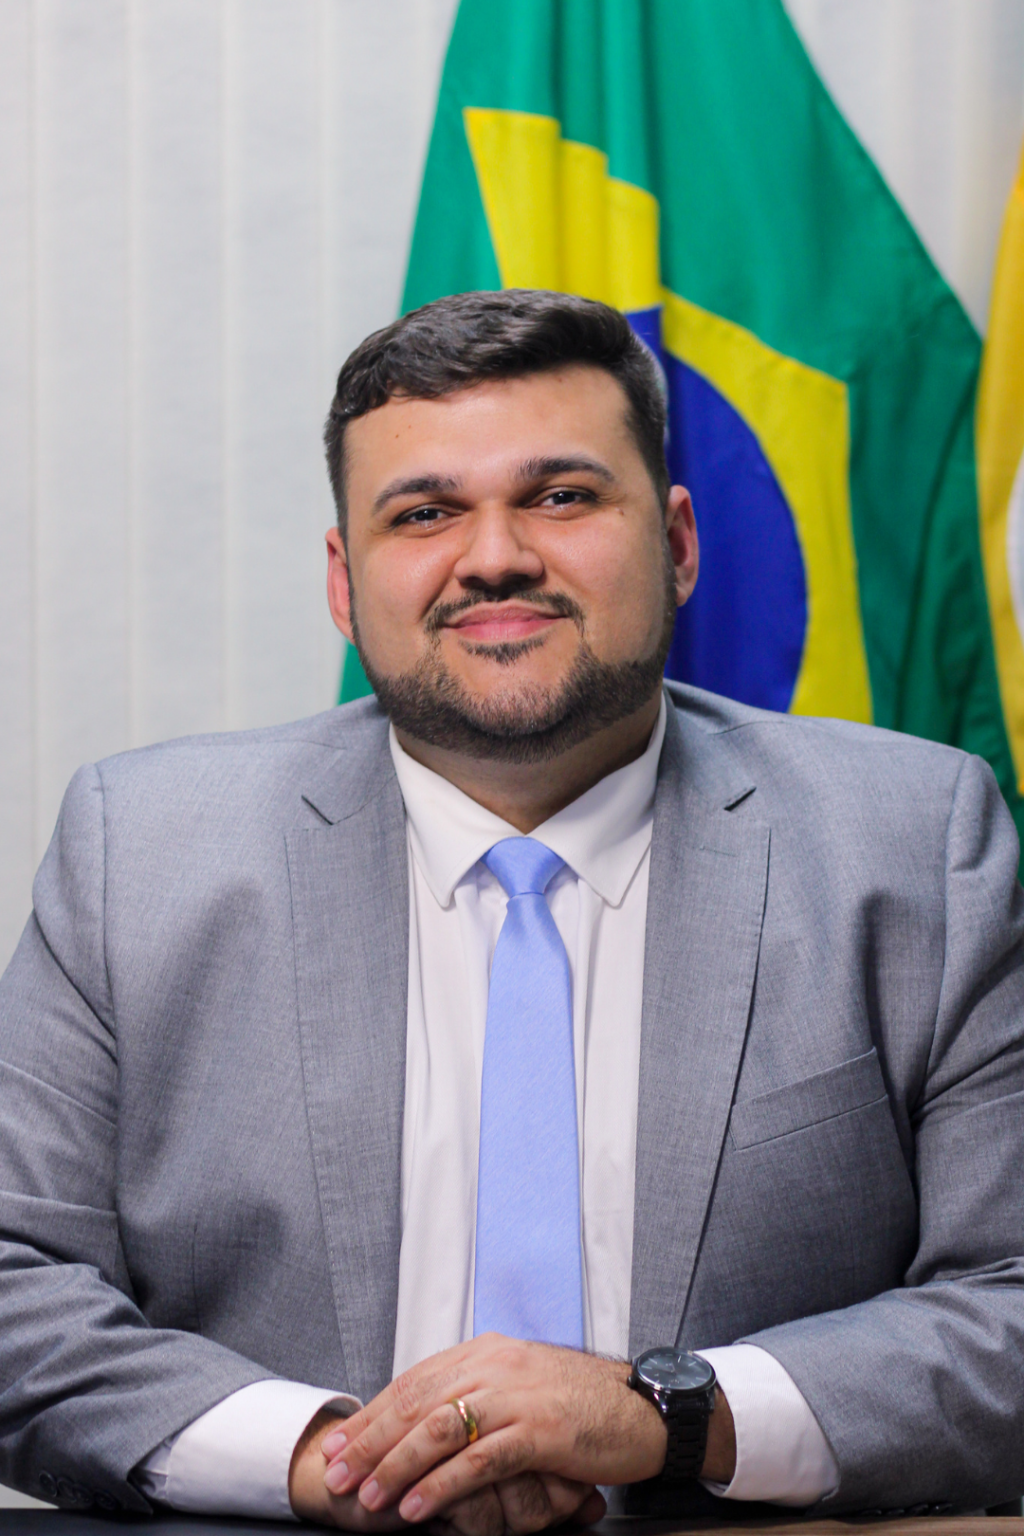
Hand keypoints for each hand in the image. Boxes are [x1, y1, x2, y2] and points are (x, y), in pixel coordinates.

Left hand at [317, 1334, 672, 1524]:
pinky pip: (478, 1460)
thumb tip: (422, 1420)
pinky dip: (441, 1486)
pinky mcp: (539, 1430)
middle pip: (417, 1402)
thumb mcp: (519, 1384)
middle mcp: (495, 1365)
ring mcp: (516, 1395)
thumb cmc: (580, 1403)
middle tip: (337, 1474)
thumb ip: (475, 1393)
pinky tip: (417, 1507)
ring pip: (439, 1430)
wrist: (642, 1408)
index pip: (414, 1381)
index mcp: (486, 1352)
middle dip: (370, 1441)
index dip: (372, 1414)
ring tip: (368, 1498)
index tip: (339, 1443)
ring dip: (396, 1466)